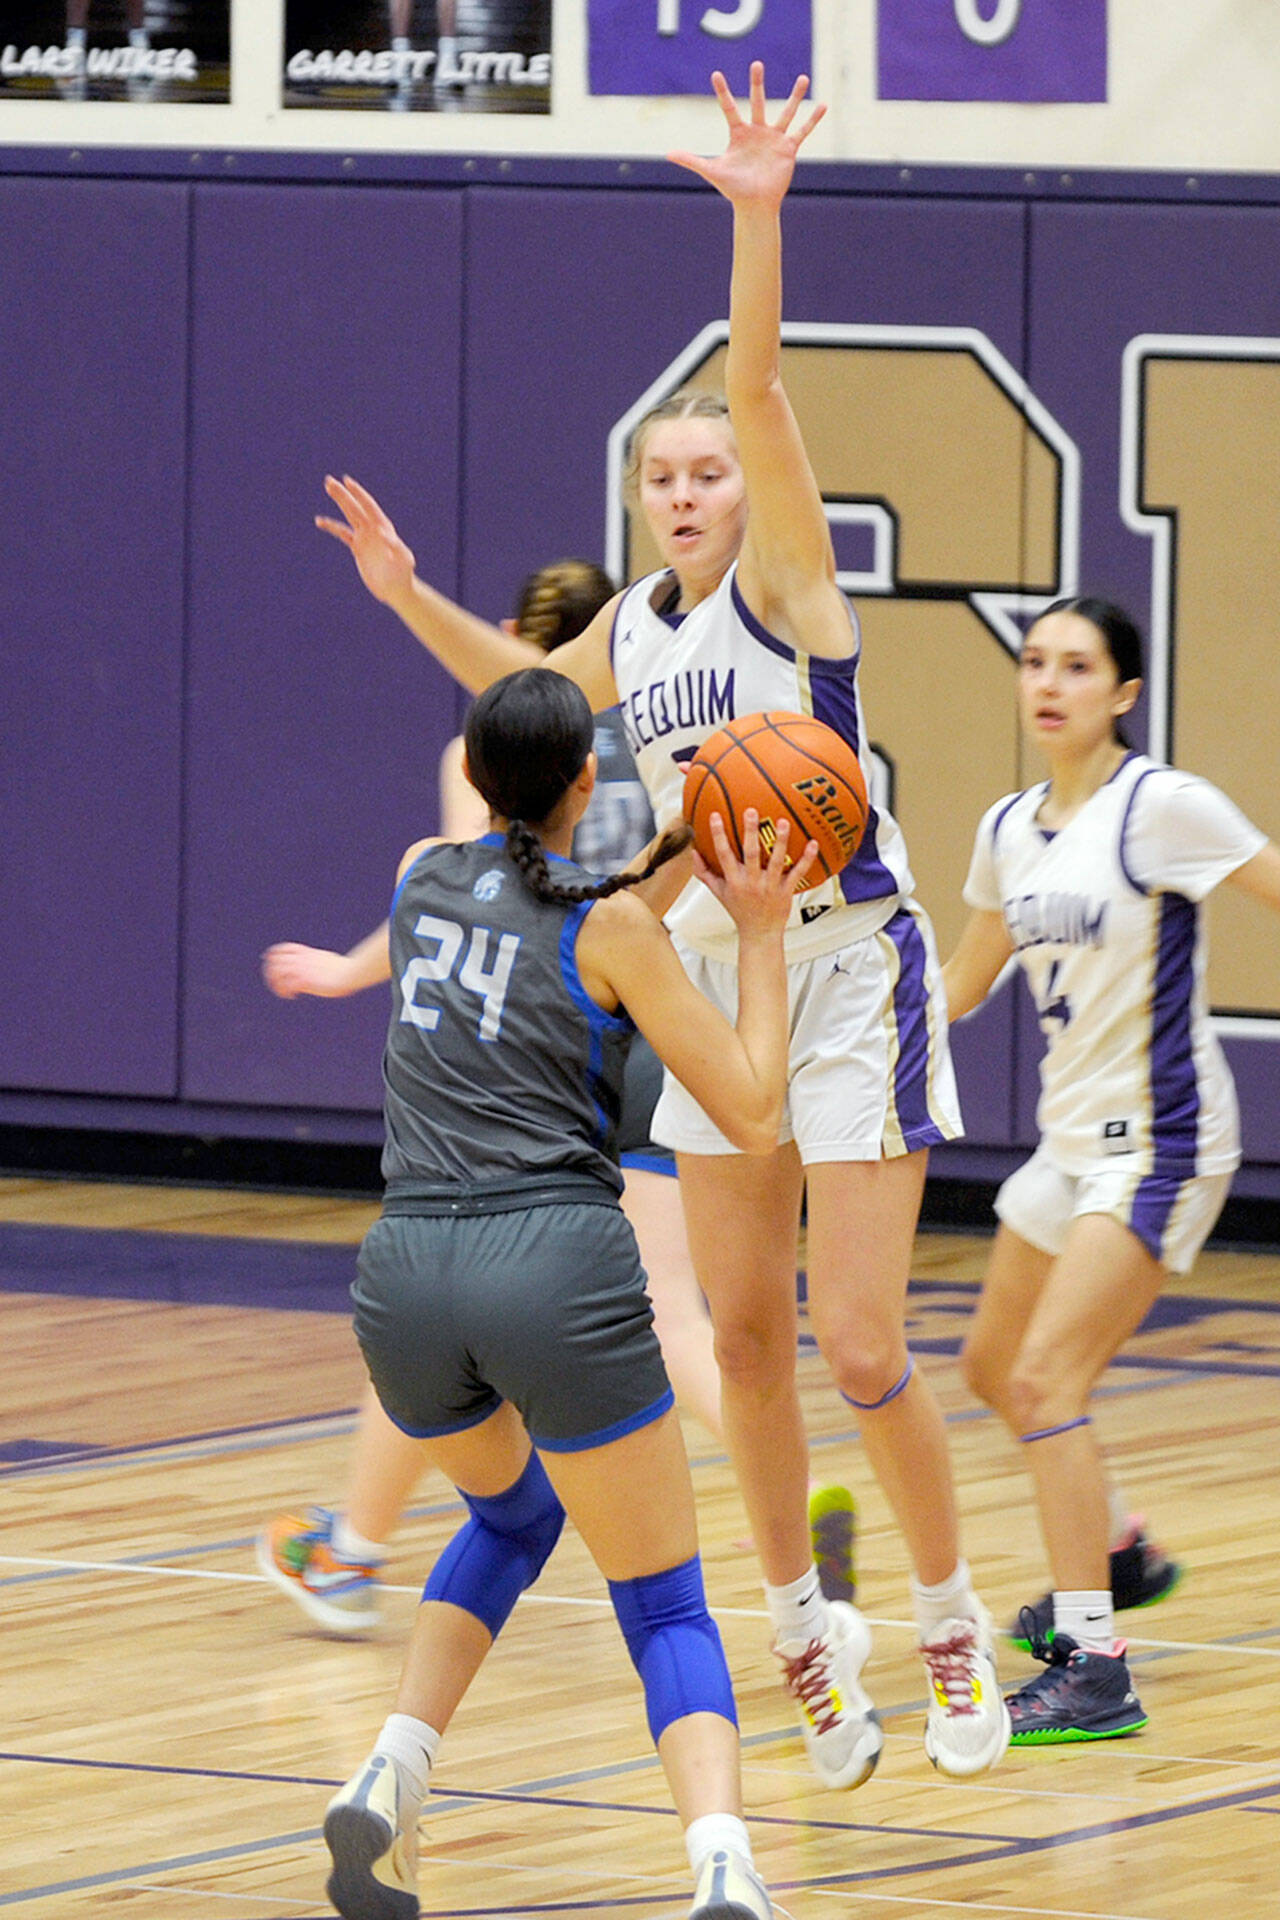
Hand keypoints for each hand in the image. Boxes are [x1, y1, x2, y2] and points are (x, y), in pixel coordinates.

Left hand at [262, 942, 357, 998]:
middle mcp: (302, 960)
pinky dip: (286, 992)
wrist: (350, 973)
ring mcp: (303, 970)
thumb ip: (322, 960)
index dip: (272, 953)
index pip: (283, 948)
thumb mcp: (329, 960)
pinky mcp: (305, 981)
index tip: (267, 959)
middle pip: (275, 960)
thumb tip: (326, 961)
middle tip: (274, 984)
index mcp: (307, 953)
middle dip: (270, 972)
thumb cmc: (345, 969)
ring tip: (282, 993)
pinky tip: (292, 996)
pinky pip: (287, 986)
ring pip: (277, 973)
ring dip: (275, 984)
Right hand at [315, 474, 416, 607]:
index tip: (347, 481)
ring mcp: (365, 537)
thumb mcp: (403, 559)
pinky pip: (342, 534)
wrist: (395, 589)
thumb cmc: (403, 574)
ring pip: (349, 515)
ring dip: (340, 502)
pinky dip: (332, 527)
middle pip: (356, 507)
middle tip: (329, 481)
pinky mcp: (358, 548)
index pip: (369, 506)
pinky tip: (320, 521)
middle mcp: (373, 529)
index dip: (359, 494)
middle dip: (344, 494)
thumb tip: (383, 533)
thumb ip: (395, 546)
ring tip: (328, 488)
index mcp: (384, 528)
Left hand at [667, 62, 825, 210]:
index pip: (729, 109)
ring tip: (803, 78)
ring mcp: (774, 139)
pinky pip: (802, 131)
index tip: (716, 75)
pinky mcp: (788, 149)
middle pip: (757, 102)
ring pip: (785, 112)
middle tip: (757, 63)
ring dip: (794, 96)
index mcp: (738, 134)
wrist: (755, 205)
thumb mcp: (712, 171)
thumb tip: (668, 154)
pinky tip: (822, 105)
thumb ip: (691, 160)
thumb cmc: (733, 189)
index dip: (722, 93)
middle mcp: (757, 132)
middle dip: (757, 84)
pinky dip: (813, 120)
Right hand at [694, 808, 818, 931]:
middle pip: (750, 854)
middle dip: (750, 832)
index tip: (715, 816)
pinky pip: (798, 873)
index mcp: (734, 881)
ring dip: (780, 841)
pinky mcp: (786, 891)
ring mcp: (770, 886)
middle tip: (751, 811)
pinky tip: (813, 844)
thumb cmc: (739, 911)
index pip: (723, 855)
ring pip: (776, 861)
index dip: (718, 835)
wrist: (759, 933)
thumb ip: (704, 873)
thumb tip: (694, 853)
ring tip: (782, 822)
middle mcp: (751, 883)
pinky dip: (806, 859)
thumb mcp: (718, 892)